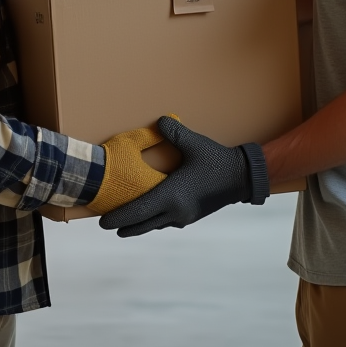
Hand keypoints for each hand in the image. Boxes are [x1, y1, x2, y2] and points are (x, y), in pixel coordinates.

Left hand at [99, 116, 269, 236]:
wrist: (242, 178)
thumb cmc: (217, 160)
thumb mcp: (195, 144)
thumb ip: (175, 132)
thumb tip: (160, 120)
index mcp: (172, 195)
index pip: (138, 211)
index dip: (119, 217)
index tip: (102, 222)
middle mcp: (176, 211)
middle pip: (142, 224)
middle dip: (124, 226)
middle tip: (106, 225)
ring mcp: (184, 217)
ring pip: (154, 226)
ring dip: (138, 225)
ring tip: (123, 224)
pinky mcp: (191, 217)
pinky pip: (165, 223)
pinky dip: (152, 222)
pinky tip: (149, 217)